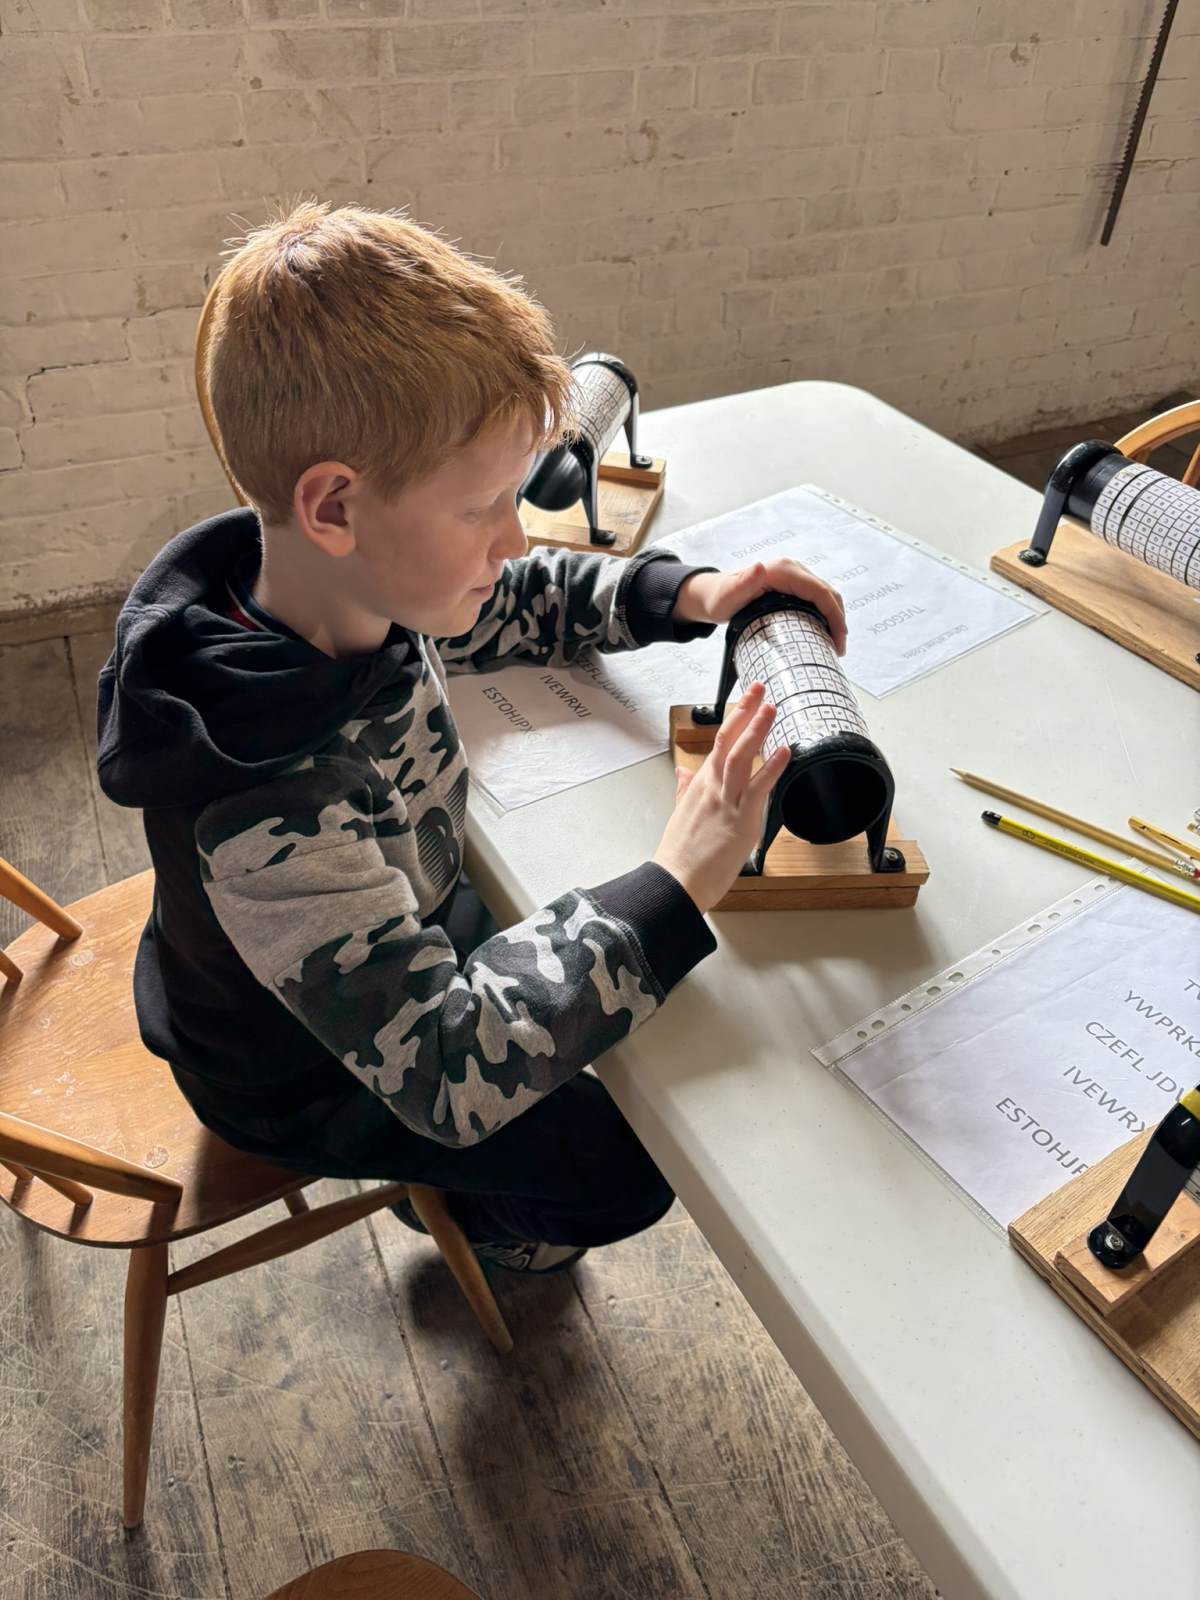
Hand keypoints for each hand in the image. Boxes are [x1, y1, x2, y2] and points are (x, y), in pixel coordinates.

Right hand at [652, 682, 789, 914]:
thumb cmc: (679, 855)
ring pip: (741, 757)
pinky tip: (784, 751)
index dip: (734, 718)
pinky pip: (758, 788)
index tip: (746, 699)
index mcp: (700, 785)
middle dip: (745, 711)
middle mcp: (712, 787)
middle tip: (759, 688)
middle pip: (729, 740)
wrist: (675, 882)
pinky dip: (771, 767)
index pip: (719, 742)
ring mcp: (726, 802)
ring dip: (757, 730)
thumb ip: (685, 790)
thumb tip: (683, 773)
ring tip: (771, 707)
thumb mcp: (680, 814)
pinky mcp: (740, 820)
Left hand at [673, 559, 846, 654]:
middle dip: (838, 620)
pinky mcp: (793, 587)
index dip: (834, 615)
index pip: (820, 592)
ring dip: (834, 619)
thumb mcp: (729, 594)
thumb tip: (760, 567)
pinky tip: (823, 634)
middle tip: (838, 649)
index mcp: (784, 571)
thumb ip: (743, 582)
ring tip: (834, 645)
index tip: (838, 639)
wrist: (712, 595)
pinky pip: (816, 600)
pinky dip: (825, 616)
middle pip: (828, 593)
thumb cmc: (719, 598)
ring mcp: (794, 578)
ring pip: (825, 597)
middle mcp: (793, 571)